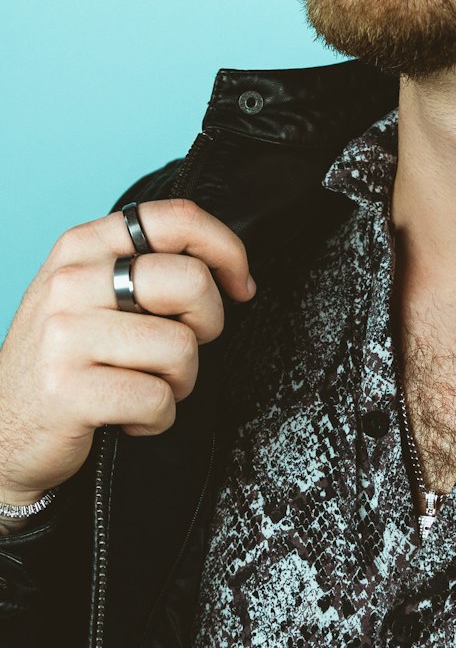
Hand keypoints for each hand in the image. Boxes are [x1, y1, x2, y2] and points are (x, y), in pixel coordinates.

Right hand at [0, 199, 253, 516]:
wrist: (3, 430)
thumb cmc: (70, 356)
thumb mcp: (96, 291)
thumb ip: (149, 265)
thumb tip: (232, 270)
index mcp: (85, 244)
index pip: (177, 217)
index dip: (227, 248)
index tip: (241, 284)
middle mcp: (71, 280)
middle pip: (191, 281)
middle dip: (208, 323)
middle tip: (182, 346)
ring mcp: (65, 334)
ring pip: (181, 347)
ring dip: (180, 381)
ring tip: (145, 386)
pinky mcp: (66, 390)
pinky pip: (157, 399)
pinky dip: (158, 417)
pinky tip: (126, 415)